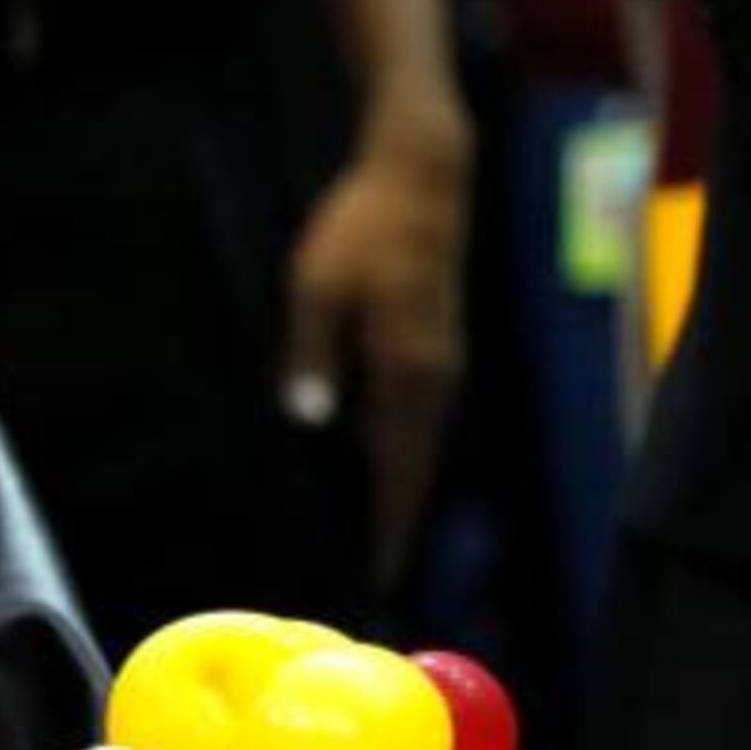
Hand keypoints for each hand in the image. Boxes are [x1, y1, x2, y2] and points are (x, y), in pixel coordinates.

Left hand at [281, 140, 469, 582]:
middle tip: (371, 569)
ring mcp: (442, 360)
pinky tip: (372, 458)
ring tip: (369, 529)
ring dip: (399, 485)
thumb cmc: (362, 227)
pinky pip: (420, 414)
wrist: (421, 176)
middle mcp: (434, 376)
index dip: (389, 523)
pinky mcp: (437, 343)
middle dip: (395, 519)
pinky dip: (400, 447)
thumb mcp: (317, 286)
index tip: (380, 573)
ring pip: (419, 441)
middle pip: (415, 465)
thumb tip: (308, 419)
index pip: (399, 465)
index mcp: (406, 369)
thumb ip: (312, 354)